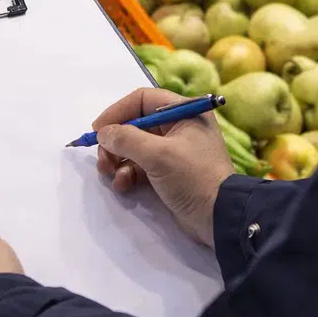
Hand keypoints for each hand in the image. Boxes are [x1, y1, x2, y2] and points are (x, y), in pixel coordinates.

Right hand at [92, 88, 234, 247]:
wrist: (219, 216)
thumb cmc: (193, 177)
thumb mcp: (158, 154)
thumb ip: (126, 139)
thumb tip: (103, 133)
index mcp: (184, 112)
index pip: (143, 100)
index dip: (118, 112)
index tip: (98, 130)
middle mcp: (179, 127)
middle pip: (135, 125)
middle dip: (115, 142)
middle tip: (103, 159)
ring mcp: (173, 152)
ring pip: (134, 148)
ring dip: (118, 160)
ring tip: (111, 174)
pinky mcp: (169, 174)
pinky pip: (140, 167)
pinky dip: (128, 174)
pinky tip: (123, 186)